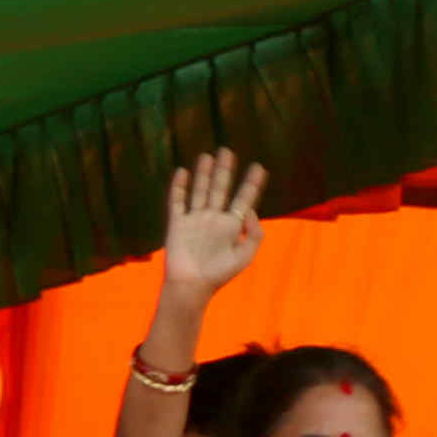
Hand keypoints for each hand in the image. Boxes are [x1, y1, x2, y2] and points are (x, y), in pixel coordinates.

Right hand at [161, 148, 267, 299]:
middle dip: (224, 171)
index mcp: (232, 226)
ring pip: (200, 191)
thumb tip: (250, 209)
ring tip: (207, 156)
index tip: (259, 167)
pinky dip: (179, 187)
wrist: (191, 286)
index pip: (244, 199)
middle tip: (227, 151)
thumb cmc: (219, 275)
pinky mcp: (177, 224)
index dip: (252, 184)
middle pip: (220, 189)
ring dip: (203, 174)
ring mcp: (194, 220)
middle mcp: (214, 219)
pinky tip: (183, 172)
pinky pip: (177, 201)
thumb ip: (254, 232)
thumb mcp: (246, 255)